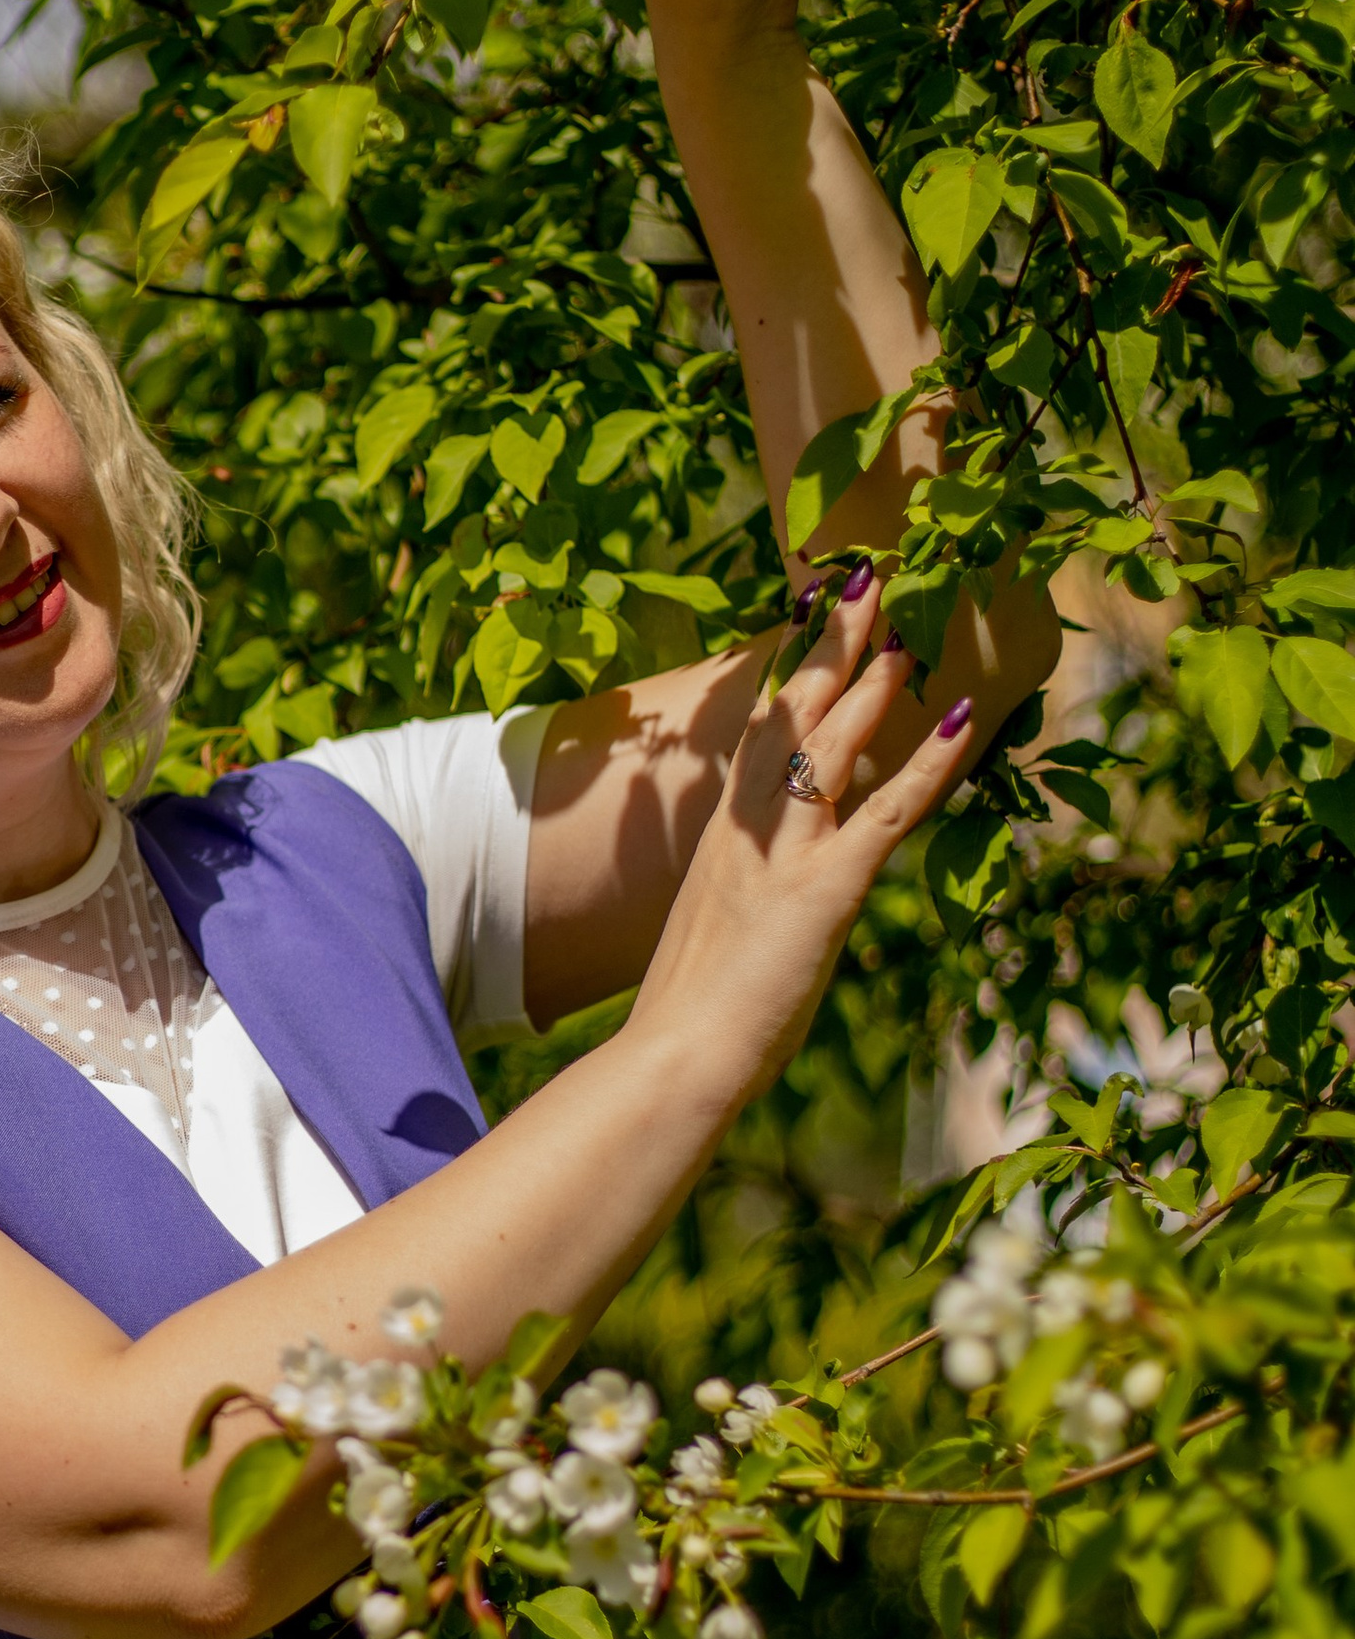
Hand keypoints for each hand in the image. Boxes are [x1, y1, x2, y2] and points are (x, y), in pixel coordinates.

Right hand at [623, 572, 976, 1105]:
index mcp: (725, 839)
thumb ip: (741, 904)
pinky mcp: (827, 888)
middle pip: (791, 716)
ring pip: (834, 744)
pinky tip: (964, 717)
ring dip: (873, 680)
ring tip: (907, 626)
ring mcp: (788, 853)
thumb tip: (758, 907)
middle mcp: (750, 829)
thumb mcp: (713, 939)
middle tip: (860, 581)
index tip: (810, 622)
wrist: (676, 1057)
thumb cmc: (691, 1018)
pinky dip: (931, 761)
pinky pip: (889, 811)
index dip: (788, 676)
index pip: (758, 735)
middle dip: (830, 646)